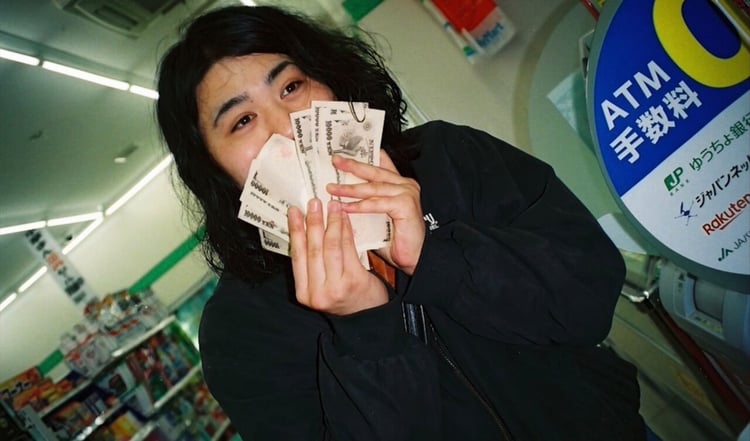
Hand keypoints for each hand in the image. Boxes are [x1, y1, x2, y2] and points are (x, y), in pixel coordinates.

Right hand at [288, 198, 387, 314]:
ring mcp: (335, 287)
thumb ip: (312, 263)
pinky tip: (345, 218)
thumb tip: (306, 227)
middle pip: (312, 249)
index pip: (296, 256)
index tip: (293, 211)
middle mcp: (317, 292)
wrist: (368, 317)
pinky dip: (346, 230)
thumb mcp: (321, 284)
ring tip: (331, 206)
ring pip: (330, 247)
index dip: (295, 230)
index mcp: (303, 292)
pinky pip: (348, 249)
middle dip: (312, 222)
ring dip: (331, 223)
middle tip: (313, 202)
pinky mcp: (354, 281)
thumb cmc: (344, 296)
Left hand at [327, 151, 424, 274]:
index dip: (363, 156)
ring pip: (373, 187)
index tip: (346, 150)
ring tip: (332, 188)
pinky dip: (360, 205)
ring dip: (350, 188)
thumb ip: (365, 202)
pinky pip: (377, 203)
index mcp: (398, 185)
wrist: (416, 257)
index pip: (380, 164)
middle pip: (374, 171)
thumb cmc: (396, 240)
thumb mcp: (376, 217)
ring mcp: (407, 193)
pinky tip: (345, 206)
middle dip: (352, 165)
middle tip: (335, 160)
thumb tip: (339, 196)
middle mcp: (404, 185)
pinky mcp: (406, 205)